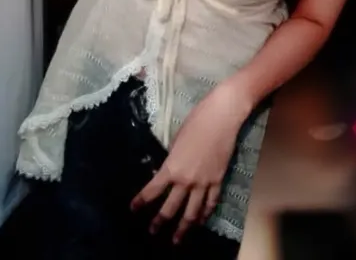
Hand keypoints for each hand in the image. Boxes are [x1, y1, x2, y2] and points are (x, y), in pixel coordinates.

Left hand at [131, 84, 247, 243]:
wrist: (221, 117)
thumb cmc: (196, 122)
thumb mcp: (176, 141)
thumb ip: (172, 161)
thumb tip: (168, 172)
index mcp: (171, 168)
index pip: (151, 191)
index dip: (140, 202)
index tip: (133, 209)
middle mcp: (186, 180)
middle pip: (170, 208)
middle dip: (159, 221)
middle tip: (153, 230)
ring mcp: (203, 182)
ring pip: (191, 212)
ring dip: (183, 227)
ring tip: (177, 239)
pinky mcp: (218, 180)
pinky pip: (210, 202)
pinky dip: (205, 213)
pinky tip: (201, 220)